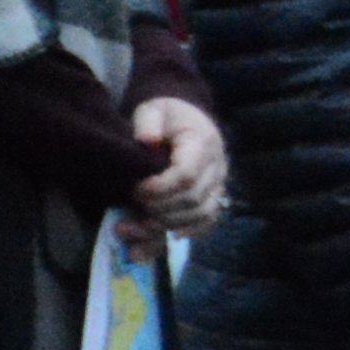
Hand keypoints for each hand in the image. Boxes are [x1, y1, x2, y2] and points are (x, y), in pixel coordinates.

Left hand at [127, 98, 229, 236]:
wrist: (186, 118)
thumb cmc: (166, 116)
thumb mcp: (152, 110)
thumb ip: (148, 122)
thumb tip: (147, 141)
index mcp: (202, 142)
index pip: (187, 175)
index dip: (160, 188)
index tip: (136, 189)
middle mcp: (217, 166)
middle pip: (193, 199)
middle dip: (158, 209)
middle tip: (130, 205)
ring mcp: (219, 184)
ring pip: (201, 215)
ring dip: (166, 226)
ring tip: (134, 229)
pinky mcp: (215, 197)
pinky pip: (207, 222)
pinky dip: (186, 233)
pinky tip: (161, 240)